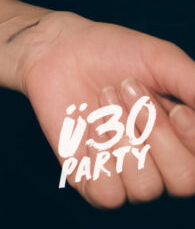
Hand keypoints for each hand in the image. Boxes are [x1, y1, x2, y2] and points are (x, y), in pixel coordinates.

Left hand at [21, 13, 194, 206]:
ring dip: (122, 135)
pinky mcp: (91, 181)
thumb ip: (193, 83)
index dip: (193, 141)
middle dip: (155, 131)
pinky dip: (100, 158)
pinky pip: (108, 194)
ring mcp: (126, 175)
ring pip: (145, 187)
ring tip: (104, 97)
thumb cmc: (113, 52)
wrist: (61, 48)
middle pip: (183, 181)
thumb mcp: (161, 59)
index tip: (176, 110)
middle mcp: (160, 163)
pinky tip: (89, 126)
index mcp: (183, 138)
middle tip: (128, 87)